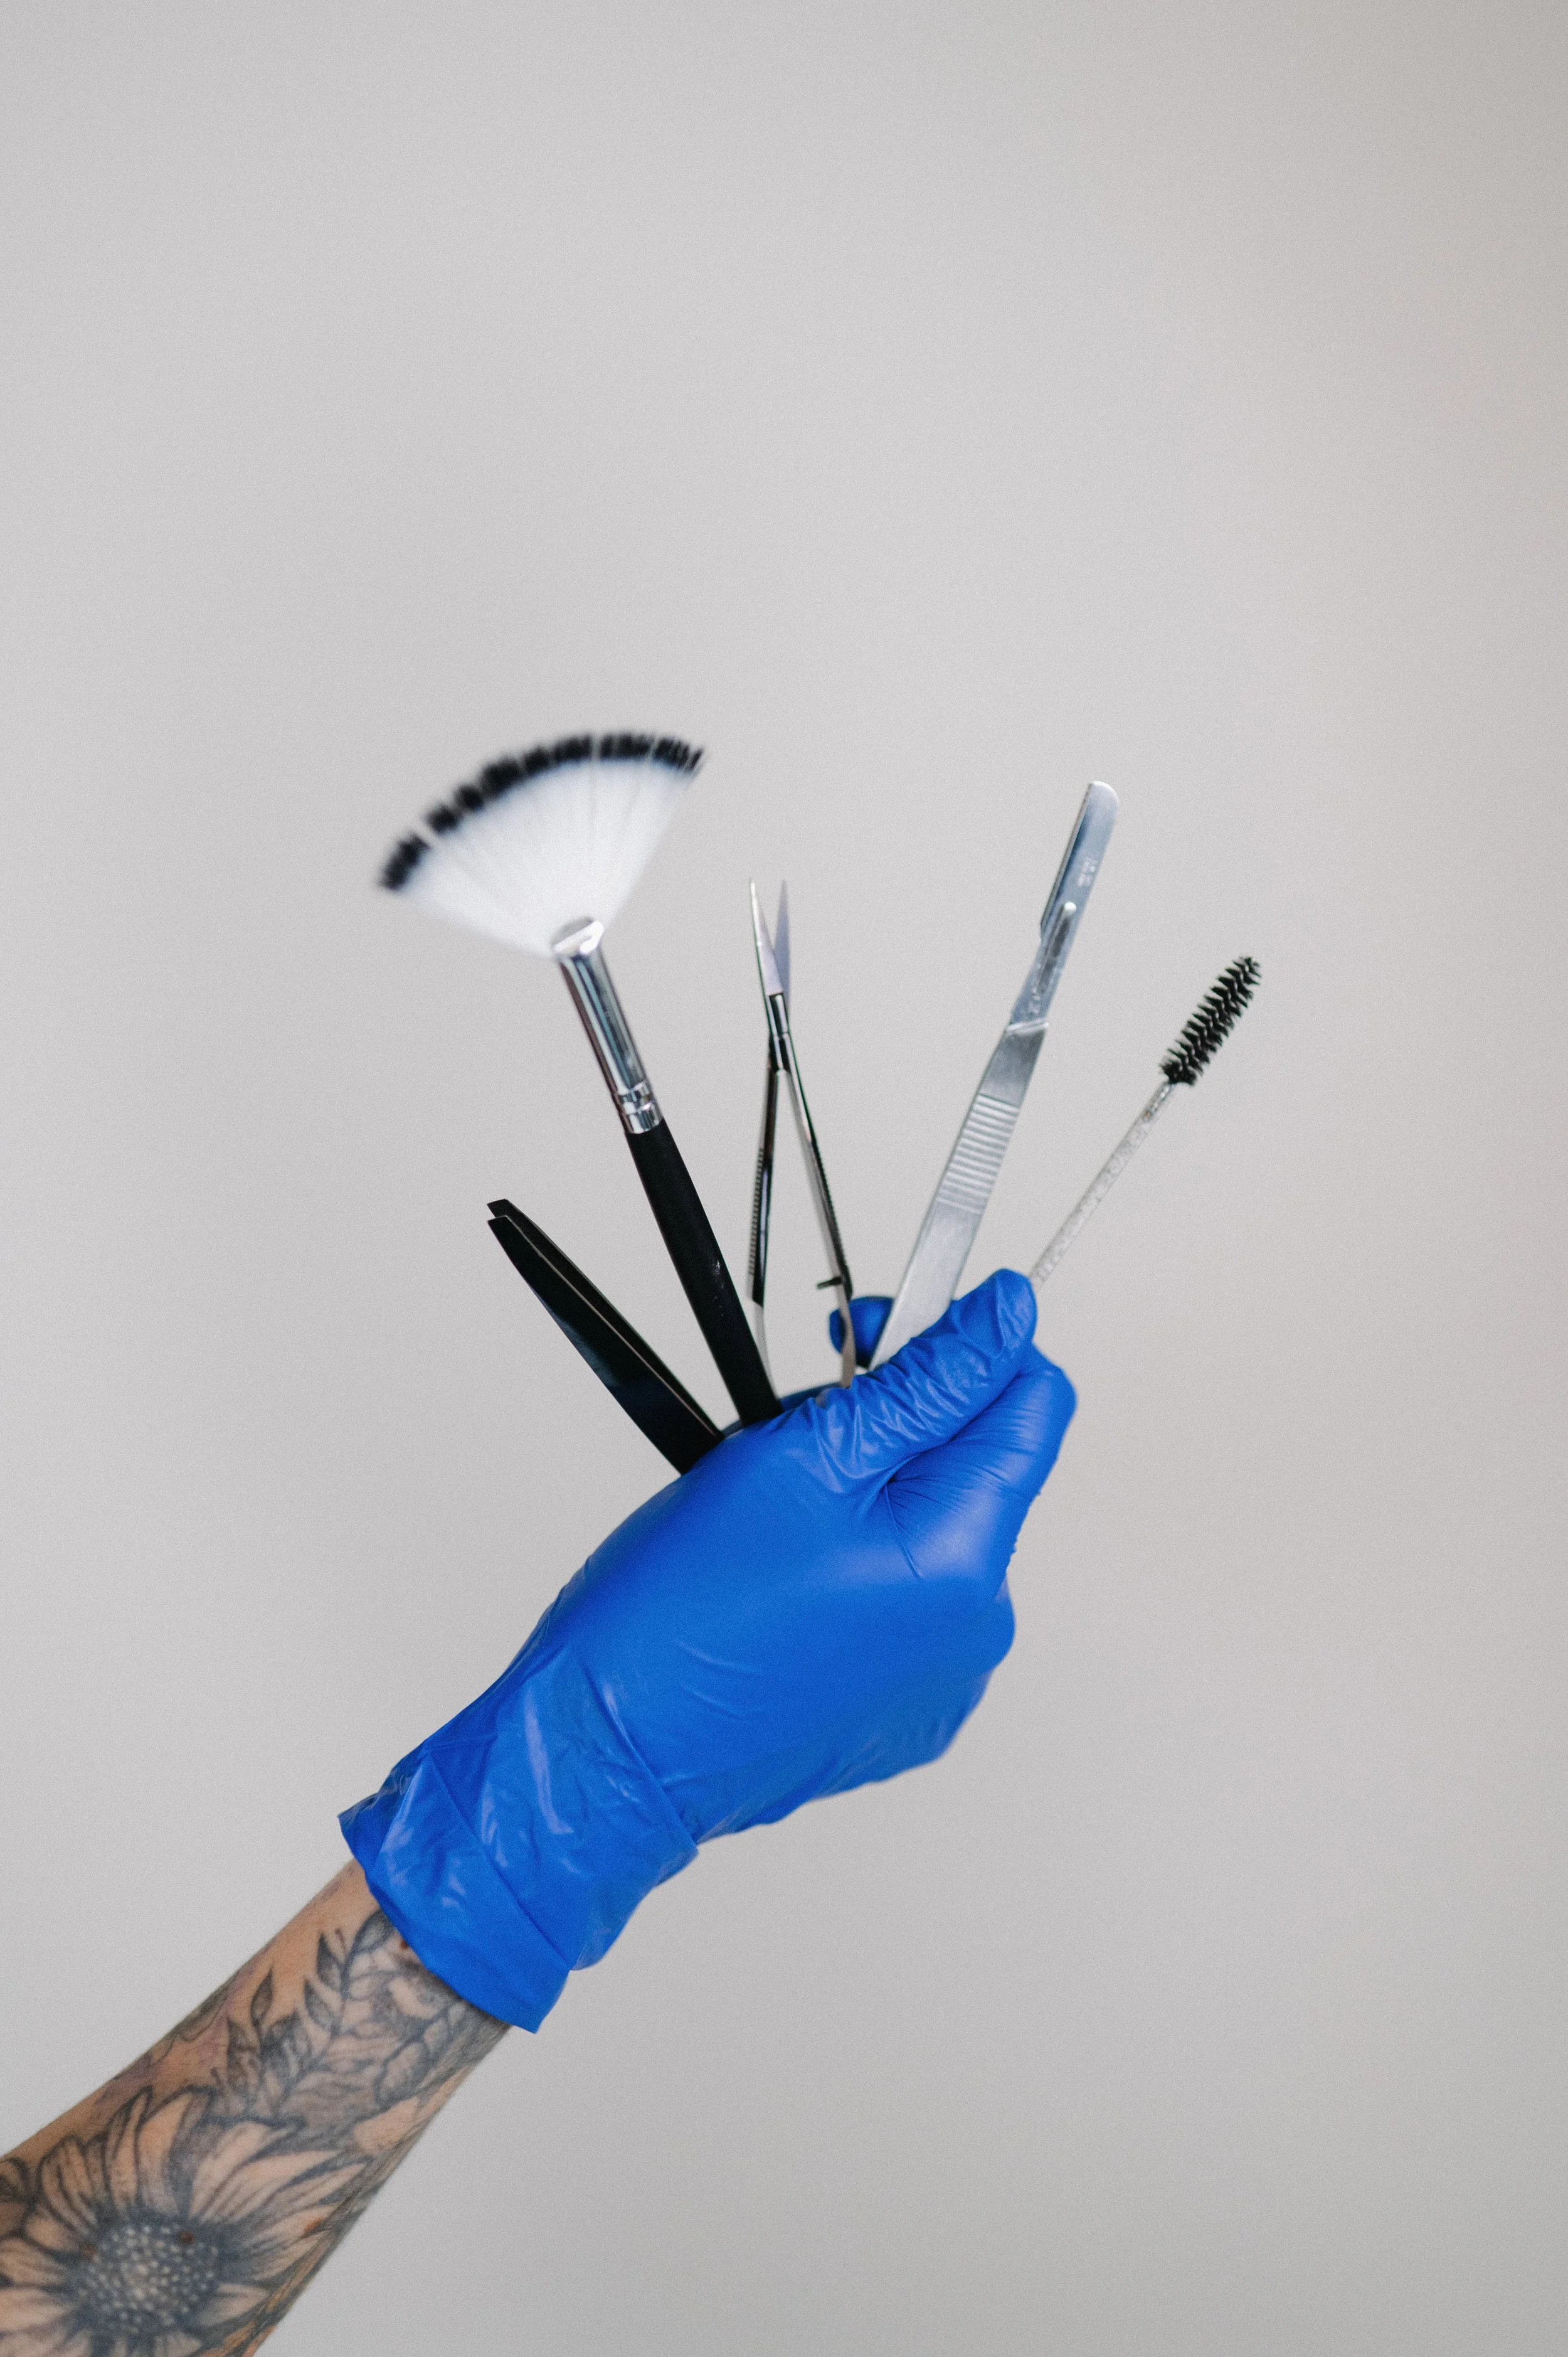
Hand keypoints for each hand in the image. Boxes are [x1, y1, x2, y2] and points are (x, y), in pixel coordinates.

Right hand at [342, 1270, 1074, 2027]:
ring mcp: (937, 1679)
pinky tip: (778, 1565)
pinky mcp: (894, 1708)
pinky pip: (899, 1596)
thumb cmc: (681, 1614)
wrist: (608, 1748)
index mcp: (966, 1563)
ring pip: (930, 1527)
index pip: (1034, 1404)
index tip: (887, 1321)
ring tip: (772, 1499)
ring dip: (868, 1484)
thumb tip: (1008, 1315)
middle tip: (798, 1413)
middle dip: (900, 1414)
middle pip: (976, 1465)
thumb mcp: (805, 1457)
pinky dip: (852, 1556)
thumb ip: (925, 1381)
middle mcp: (975, 1630)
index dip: (967, 1340)